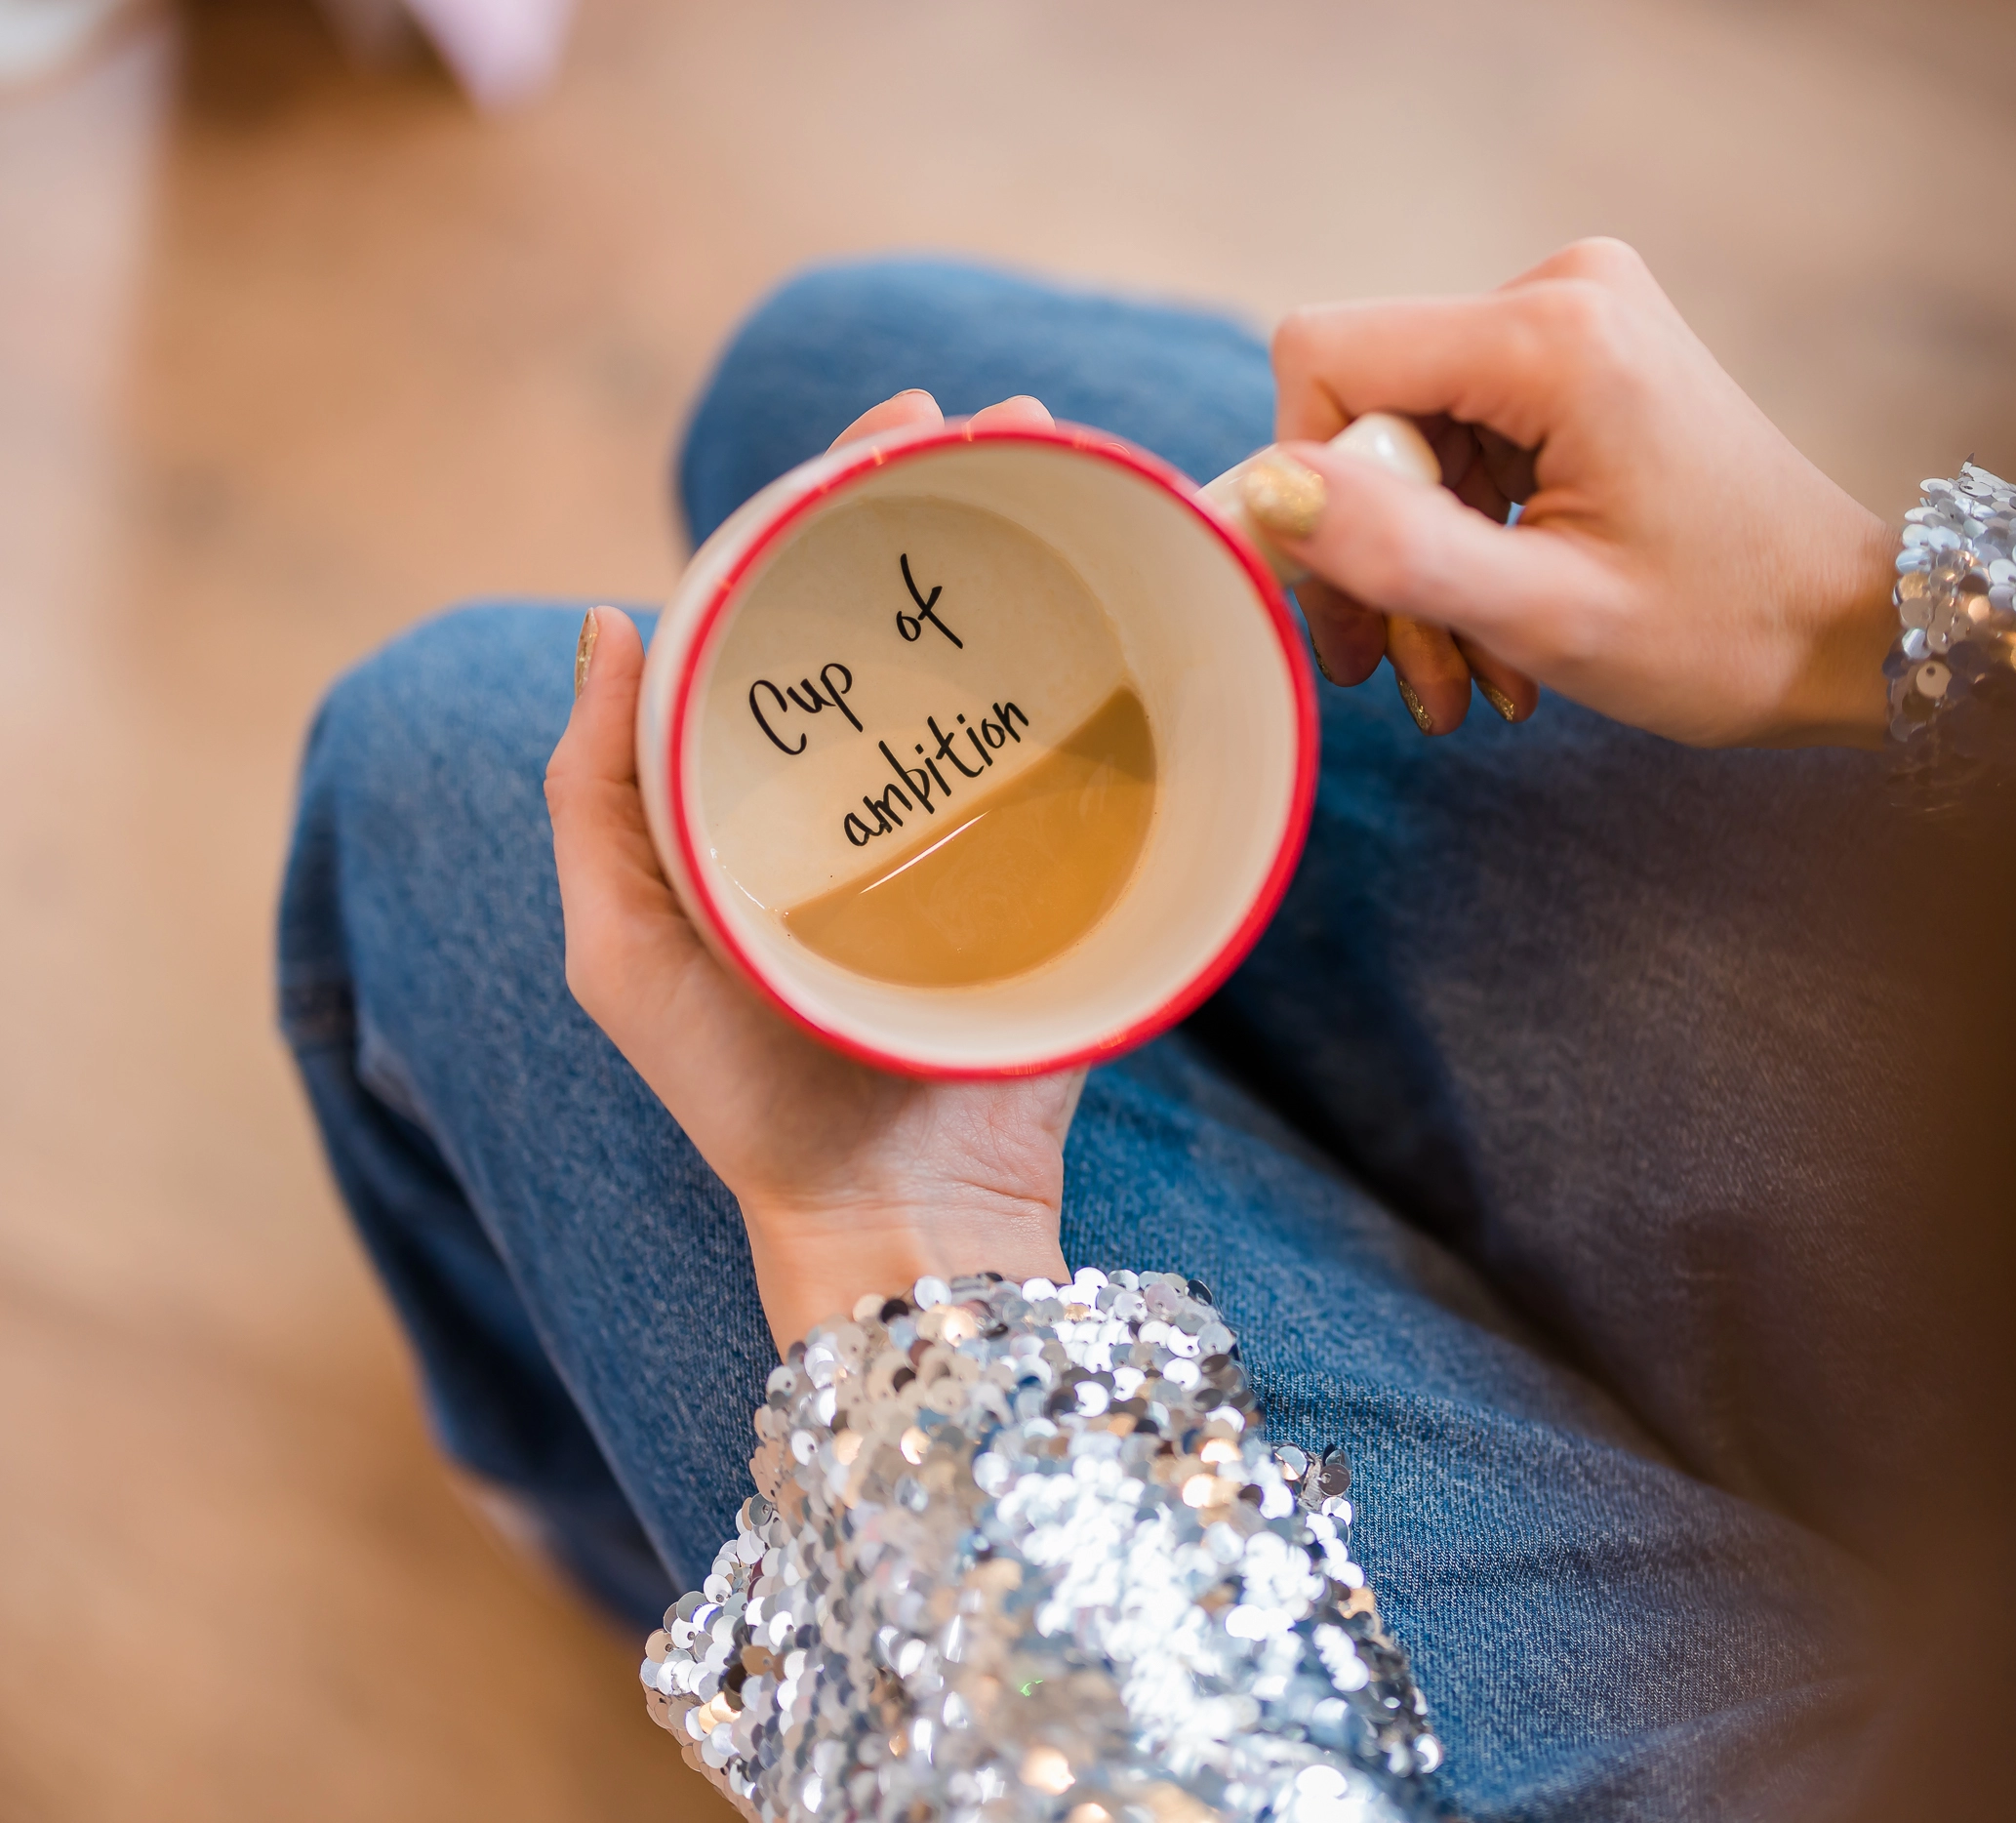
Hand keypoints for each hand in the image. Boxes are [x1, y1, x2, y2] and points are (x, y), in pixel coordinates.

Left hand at [546, 392, 1078, 1352]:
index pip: (797, 601)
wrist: (897, 1215)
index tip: (896, 420)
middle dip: (961, 490)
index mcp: (766, 784)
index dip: (838, 493)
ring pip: (1006, 655)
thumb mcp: (622, 947)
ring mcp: (977, 822)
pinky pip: (1093, 753)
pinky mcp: (1064, 872)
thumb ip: (595, 793)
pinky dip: (1119, 665)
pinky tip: (1149, 592)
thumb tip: (606, 618)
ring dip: (1046, 548)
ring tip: (1083, 462)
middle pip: (914, 604)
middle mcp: (875, 784)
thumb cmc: (744, 1096)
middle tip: (1012, 413)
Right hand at [1257, 238, 1899, 745]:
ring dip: (1423, 566)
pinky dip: (1468, 540)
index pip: (1328, 358)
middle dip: (1376, 551)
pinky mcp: (1586, 357)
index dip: (1308, 482)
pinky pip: (1467, 441)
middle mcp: (1561, 292)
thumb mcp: (1551, 616)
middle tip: (1405, 675)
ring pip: (1413, 437)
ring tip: (1470, 678)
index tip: (1358, 596)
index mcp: (1552, 336)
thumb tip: (1265, 495)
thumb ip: (1400, 553)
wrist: (1853, 633)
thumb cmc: (1727, 636)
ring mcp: (1578, 318)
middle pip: (1371, 406)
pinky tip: (1501, 630)